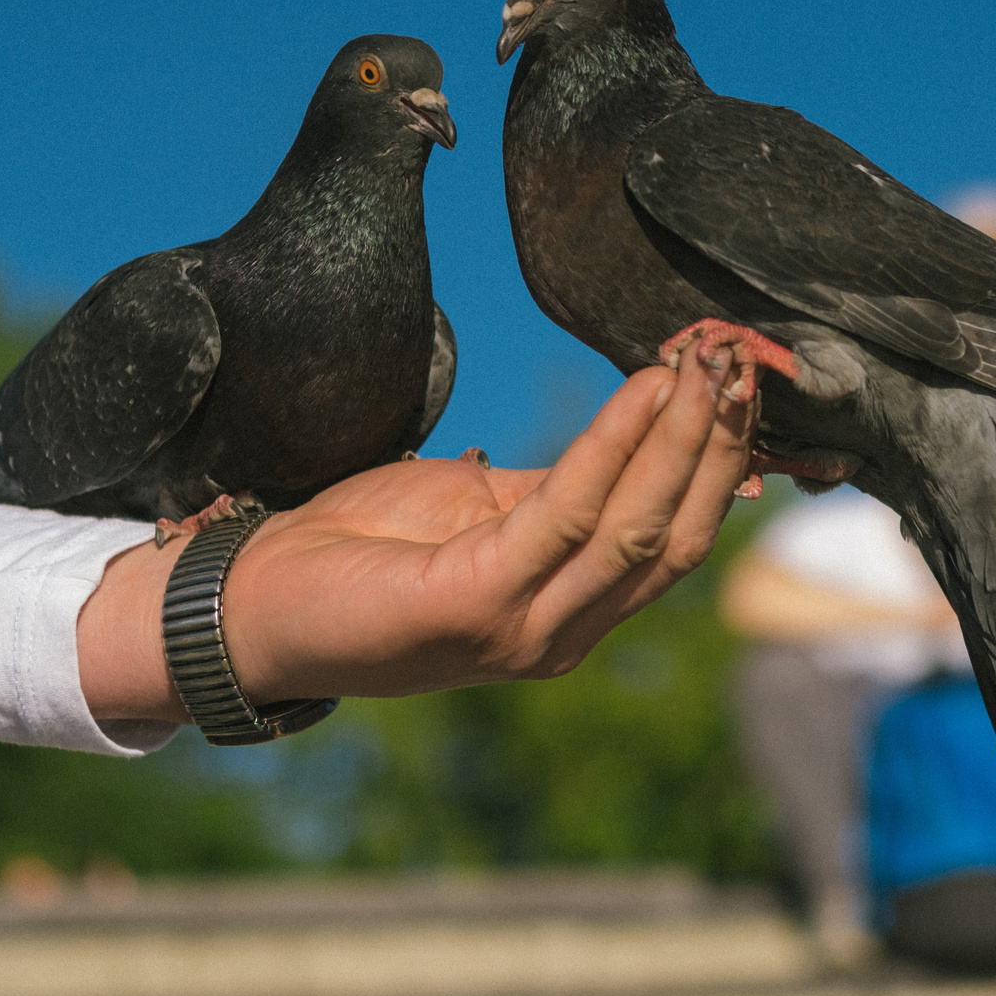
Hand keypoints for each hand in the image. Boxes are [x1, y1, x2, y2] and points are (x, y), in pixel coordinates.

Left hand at [79, 339, 757, 718]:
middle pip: (676, 537)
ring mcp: (522, 630)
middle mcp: (561, 634)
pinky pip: (566, 513)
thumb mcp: (478, 510)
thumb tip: (650, 428)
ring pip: (637, 529)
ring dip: (684, 439)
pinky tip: (642, 389)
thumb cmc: (360, 548)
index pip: (678, 540)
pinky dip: (614, 446)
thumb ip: (562, 488)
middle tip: (746, 362)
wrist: (248, 604)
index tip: (748, 385)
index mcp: (569, 614)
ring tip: (709, 364)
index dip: (723, 463)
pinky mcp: (474, 605)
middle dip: (719, 445)